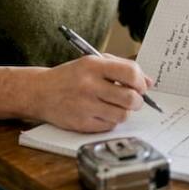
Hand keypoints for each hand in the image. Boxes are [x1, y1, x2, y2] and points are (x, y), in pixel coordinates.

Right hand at [32, 54, 153, 132]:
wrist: (40, 92)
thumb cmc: (71, 76)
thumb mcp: (92, 63)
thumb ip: (121, 68)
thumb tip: (149, 83)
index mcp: (93, 66)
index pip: (130, 73)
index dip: (141, 81)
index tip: (140, 86)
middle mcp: (89, 85)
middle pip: (130, 98)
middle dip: (138, 100)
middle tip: (133, 99)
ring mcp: (84, 106)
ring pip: (122, 115)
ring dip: (125, 112)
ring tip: (117, 106)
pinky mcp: (81, 124)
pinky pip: (110, 126)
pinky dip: (111, 121)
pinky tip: (103, 113)